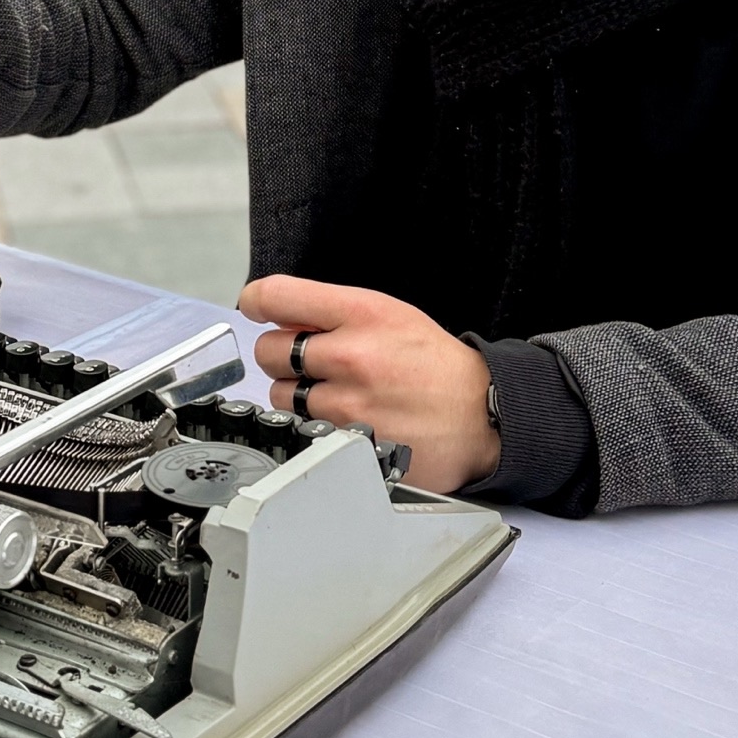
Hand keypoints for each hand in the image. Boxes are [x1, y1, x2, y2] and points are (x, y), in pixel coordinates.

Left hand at [240, 275, 498, 494]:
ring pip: (279, 395)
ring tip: (337, 392)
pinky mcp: (347, 441)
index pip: (278, 296)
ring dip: (298, 394)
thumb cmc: (435, 365)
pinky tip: (347, 419)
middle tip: (313, 361)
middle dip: (283, 355)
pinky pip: (303, 429)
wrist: (481, 415)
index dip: (257, 301)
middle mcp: (351, 354)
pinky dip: (315, 425)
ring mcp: (348, 402)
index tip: (256, 307)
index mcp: (363, 313)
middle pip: (267, 350)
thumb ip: (333, 312)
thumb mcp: (390, 315)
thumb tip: (275, 311)